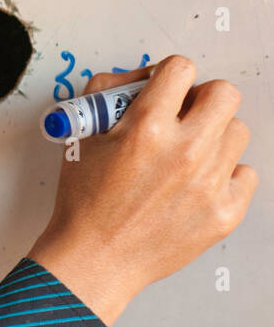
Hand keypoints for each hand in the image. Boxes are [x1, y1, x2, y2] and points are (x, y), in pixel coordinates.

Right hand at [26, 55, 257, 326]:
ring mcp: (209, 183)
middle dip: (202, 98)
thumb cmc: (85, 201)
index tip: (165, 88)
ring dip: (213, 136)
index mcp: (145, 127)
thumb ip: (107, 94)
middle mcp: (184, 152)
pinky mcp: (225, 212)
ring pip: (237, 132)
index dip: (169, 75)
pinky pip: (246, 173)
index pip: (181, 68)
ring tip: (186, 155)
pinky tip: (197, 183)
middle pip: (224, 93)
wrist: (95, 258)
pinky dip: (225, 174)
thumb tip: (140, 79)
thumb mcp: (80, 135)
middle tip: (184, 115)